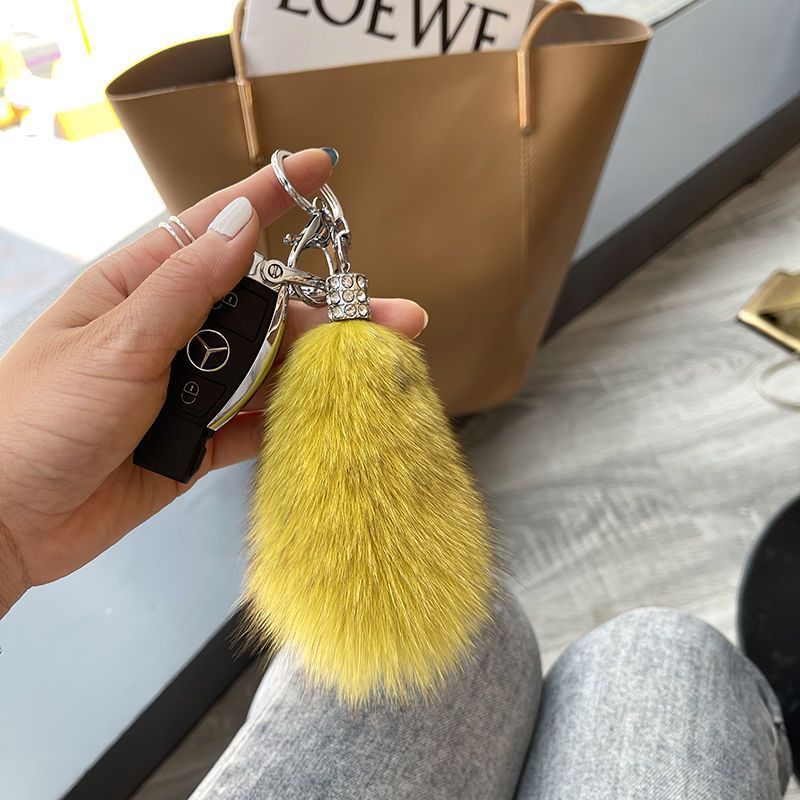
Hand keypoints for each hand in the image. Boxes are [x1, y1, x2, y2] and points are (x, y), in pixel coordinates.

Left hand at [0, 149, 426, 614]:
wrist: (8, 521)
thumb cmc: (38, 418)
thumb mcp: (115, 342)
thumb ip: (185, 288)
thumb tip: (241, 223)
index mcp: (144, 288)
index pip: (217, 230)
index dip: (271, 197)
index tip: (320, 170)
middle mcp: (175, 331)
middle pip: (265, 310)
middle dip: (328, 310)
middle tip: (394, 315)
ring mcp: (191, 388)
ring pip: (269, 369)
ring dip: (321, 369)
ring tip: (377, 370)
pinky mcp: (200, 441)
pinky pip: (257, 425)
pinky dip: (291, 423)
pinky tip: (333, 419)